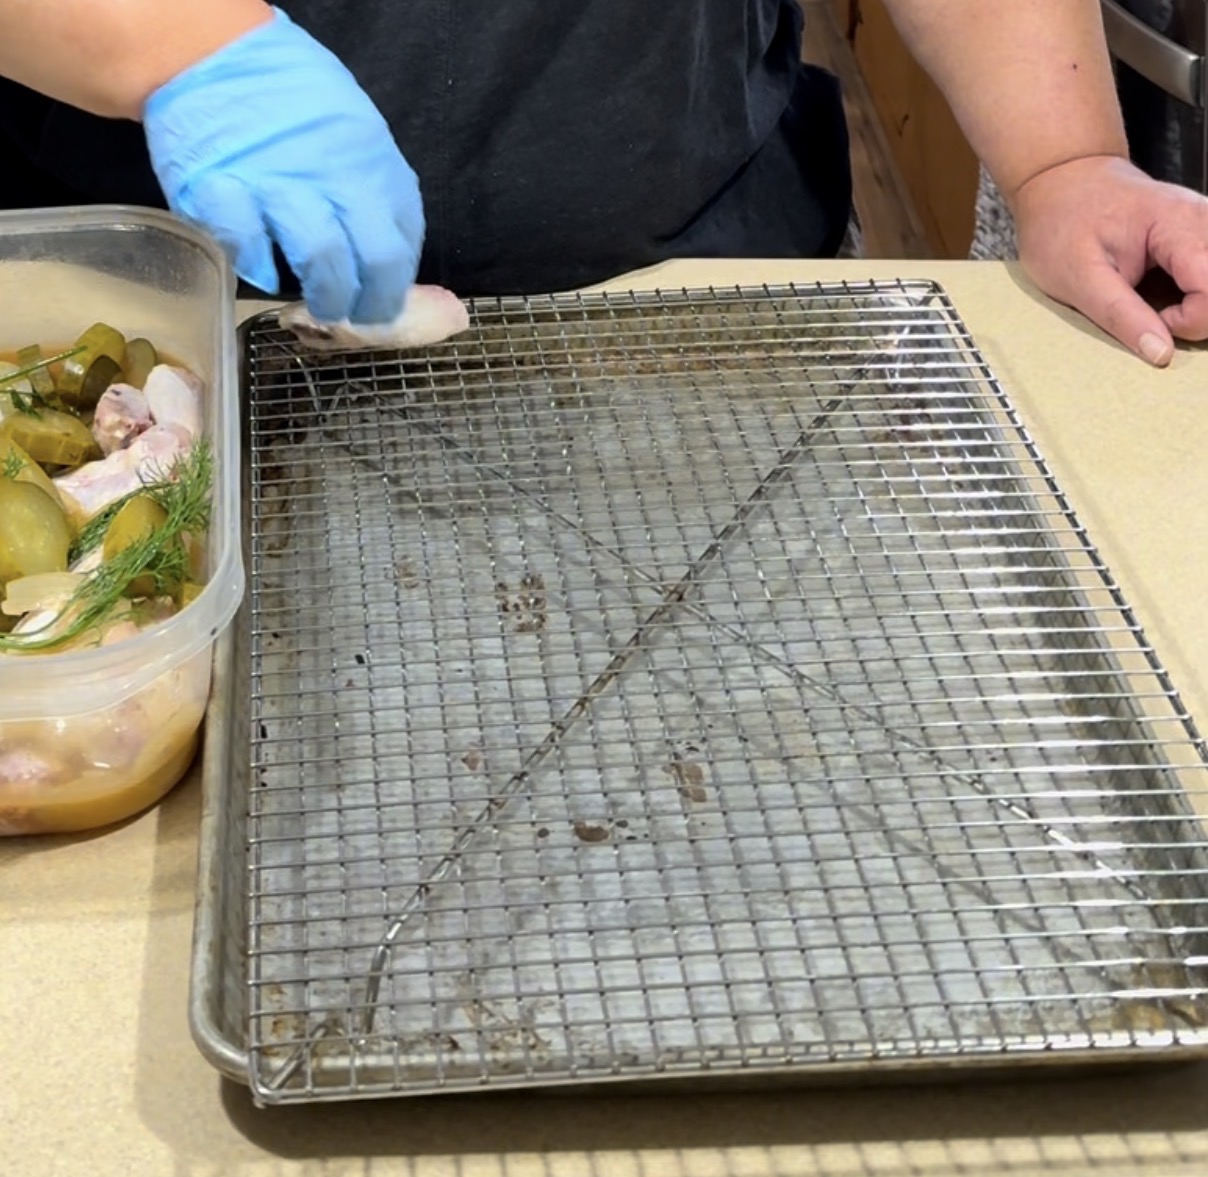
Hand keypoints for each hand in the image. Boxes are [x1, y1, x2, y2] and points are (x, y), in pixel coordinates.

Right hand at [143, 7, 422, 324]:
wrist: (209, 53)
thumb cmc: (289, 101)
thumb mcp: (354, 132)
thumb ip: (373, 190)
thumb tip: (392, 262)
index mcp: (372, 159)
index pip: (403, 240)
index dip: (396, 284)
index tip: (384, 301)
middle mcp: (334, 171)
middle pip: (374, 257)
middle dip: (369, 303)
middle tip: (354, 316)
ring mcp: (279, 180)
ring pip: (321, 258)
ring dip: (324, 297)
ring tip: (318, 307)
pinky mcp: (224, 190)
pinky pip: (250, 247)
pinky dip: (260, 268)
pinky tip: (264, 270)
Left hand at [1013, 155, 1207, 367]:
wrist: (1061, 181)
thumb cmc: (1062, 224)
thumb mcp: (1078, 277)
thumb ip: (1121, 316)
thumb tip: (1161, 353)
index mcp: (1178, 225)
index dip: (1191, 320)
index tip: (1154, 322)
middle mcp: (1203, 219)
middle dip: (1202, 315)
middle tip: (1160, 317)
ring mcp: (1206, 223)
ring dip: (1203, 303)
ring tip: (1168, 307)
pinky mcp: (1201, 233)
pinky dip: (1199, 292)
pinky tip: (1173, 293)